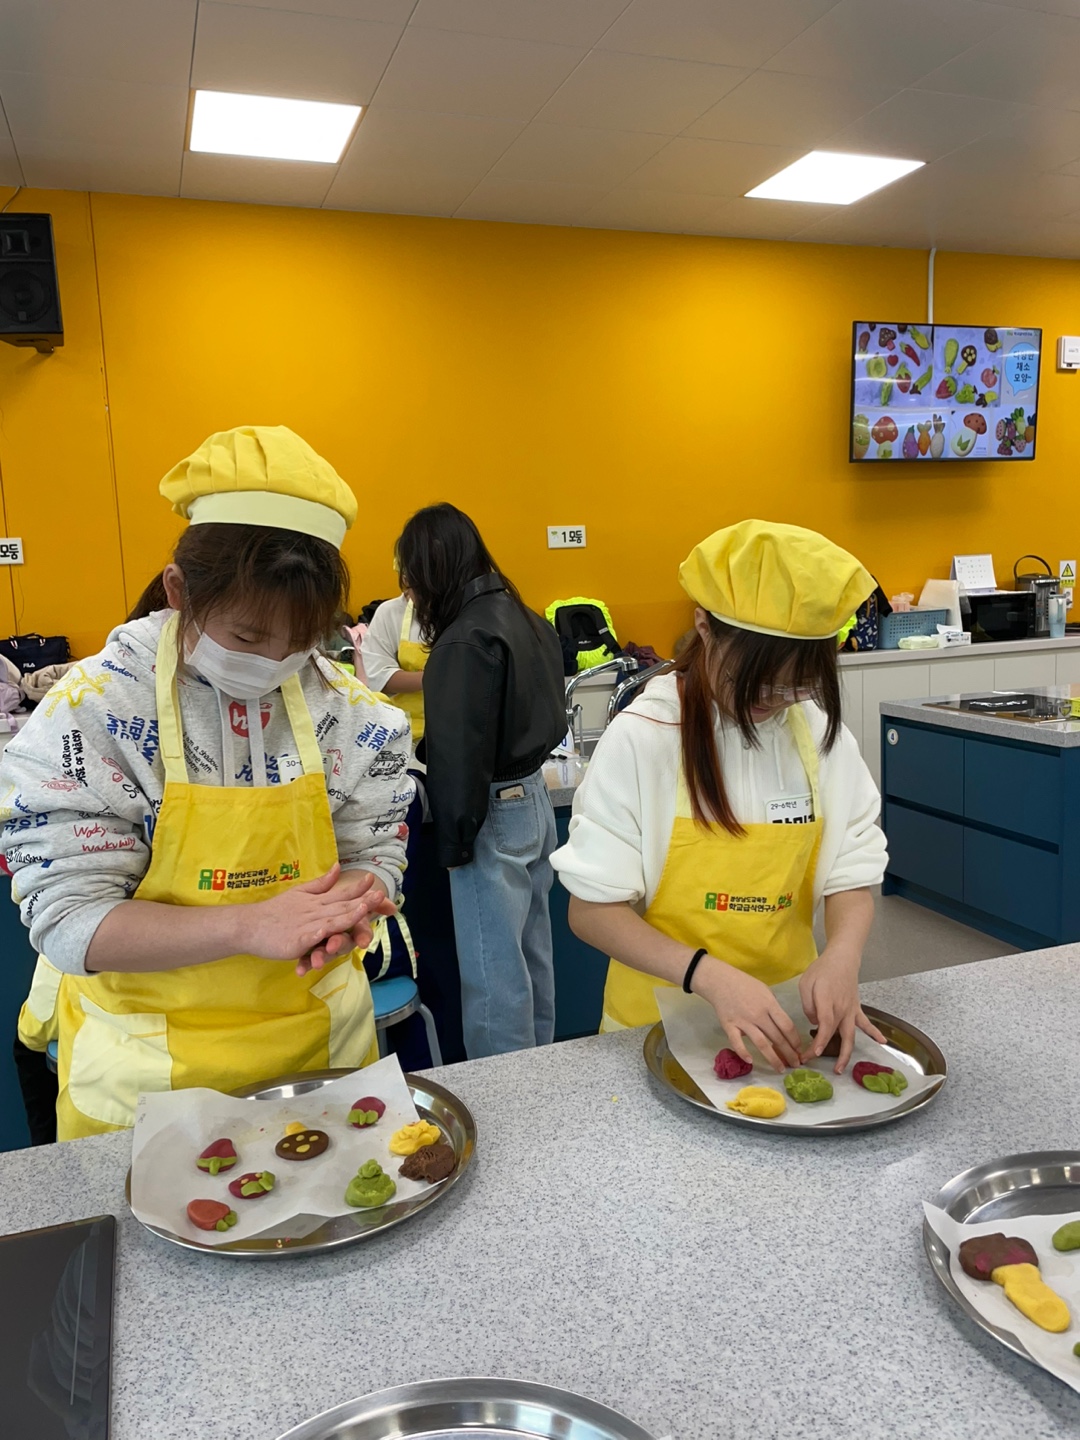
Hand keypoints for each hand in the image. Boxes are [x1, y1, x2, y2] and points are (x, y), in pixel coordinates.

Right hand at [236, 865, 391, 973]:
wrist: (250, 925)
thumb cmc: (276, 911)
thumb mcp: (300, 893)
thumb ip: (321, 884)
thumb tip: (339, 867)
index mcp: (317, 902)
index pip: (341, 894)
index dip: (358, 888)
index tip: (374, 878)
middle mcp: (314, 912)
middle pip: (341, 907)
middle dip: (362, 901)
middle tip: (381, 895)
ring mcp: (305, 926)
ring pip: (330, 922)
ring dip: (346, 916)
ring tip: (362, 911)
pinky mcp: (295, 942)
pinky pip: (308, 939)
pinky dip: (317, 935)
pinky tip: (327, 932)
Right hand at [692, 956, 801, 1072]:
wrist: (720, 981)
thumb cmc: (745, 984)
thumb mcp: (765, 991)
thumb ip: (774, 1009)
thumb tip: (781, 1026)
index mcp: (769, 1004)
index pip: (787, 1026)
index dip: (795, 1040)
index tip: (799, 1049)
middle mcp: (758, 1015)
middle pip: (777, 1038)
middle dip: (789, 1053)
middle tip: (795, 1064)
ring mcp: (743, 1022)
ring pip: (762, 1044)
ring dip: (773, 1059)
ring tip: (781, 1069)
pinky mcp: (729, 1026)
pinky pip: (737, 1043)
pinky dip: (743, 1053)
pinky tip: (750, 1061)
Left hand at [799, 946, 885, 1072]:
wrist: (842, 959)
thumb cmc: (822, 970)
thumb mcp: (806, 983)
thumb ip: (808, 1005)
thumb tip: (814, 1022)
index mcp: (827, 1002)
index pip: (824, 1025)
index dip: (819, 1041)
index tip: (813, 1053)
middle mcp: (841, 1010)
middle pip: (836, 1035)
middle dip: (825, 1052)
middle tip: (813, 1062)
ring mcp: (850, 1011)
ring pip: (850, 1036)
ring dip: (845, 1054)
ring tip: (840, 1069)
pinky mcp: (856, 1009)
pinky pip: (866, 1024)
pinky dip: (875, 1033)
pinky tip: (883, 1042)